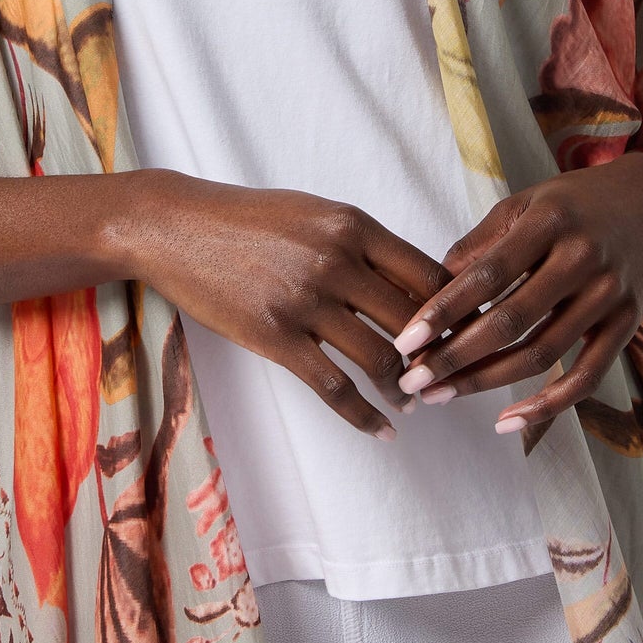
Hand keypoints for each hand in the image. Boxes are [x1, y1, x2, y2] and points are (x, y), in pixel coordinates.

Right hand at [125, 170, 449, 436]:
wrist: (176, 226)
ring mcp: (305, 301)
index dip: (457, 310)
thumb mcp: (314, 212)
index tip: (466, 333)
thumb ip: (362, 242)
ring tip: (412, 401)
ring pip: (381, 359)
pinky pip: (334, 388)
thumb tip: (413, 282)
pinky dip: (366, 417)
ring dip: (406, 389)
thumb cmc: (247, 218)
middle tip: (446, 375)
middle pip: (414, 321)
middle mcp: (336, 260)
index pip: (428, 274)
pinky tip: (384, 431)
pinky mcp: (275, 336)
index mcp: (353, 224)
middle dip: (438, 355)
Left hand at [389, 156, 642, 434]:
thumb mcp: (524, 204)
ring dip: (486, 382)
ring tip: (440, 395)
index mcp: (549, 222)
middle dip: (455, 357)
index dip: (443, 311)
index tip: (405, 342)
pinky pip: (586, 377)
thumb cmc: (573, 204)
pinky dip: (548, 406)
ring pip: (542, 353)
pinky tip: (507, 421)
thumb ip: (479, 244)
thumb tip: (432, 289)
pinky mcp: (628, 325)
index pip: (487, 275)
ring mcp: (609, 294)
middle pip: (510, 321)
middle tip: (412, 382)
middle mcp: (583, 258)